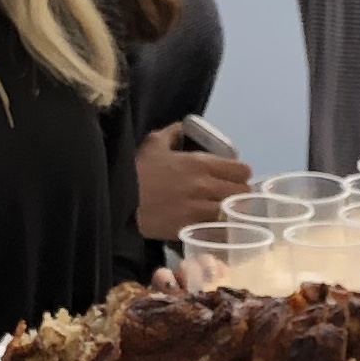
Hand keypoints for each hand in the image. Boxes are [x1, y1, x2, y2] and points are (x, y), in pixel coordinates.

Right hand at [136, 124, 251, 242]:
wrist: (117, 201)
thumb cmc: (135, 170)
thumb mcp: (153, 143)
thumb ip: (173, 134)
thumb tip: (183, 129)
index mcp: (200, 163)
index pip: (241, 170)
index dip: (239, 174)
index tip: (232, 177)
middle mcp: (205, 186)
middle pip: (242, 193)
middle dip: (237, 194)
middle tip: (228, 197)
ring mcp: (199, 211)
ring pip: (233, 214)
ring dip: (230, 214)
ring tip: (221, 214)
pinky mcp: (190, 230)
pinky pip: (217, 232)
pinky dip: (218, 230)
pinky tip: (210, 228)